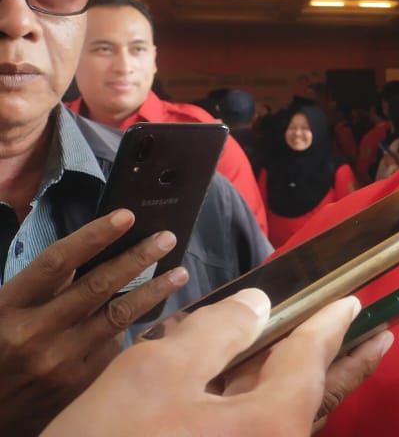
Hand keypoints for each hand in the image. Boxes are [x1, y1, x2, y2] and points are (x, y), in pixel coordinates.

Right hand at [0, 209, 187, 436]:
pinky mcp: (77, 384)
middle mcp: (35, 333)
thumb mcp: (3, 310)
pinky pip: (113, 346)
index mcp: (10, 307)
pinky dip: (129, 327)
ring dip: (153, 291)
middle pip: (97, 286)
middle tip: (167, 238)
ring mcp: (59, 361)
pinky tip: (147, 313)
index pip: (57, 262)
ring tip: (179, 273)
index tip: (125, 216)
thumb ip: (41, 285)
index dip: (93, 236)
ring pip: (117, 317)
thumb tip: (91, 251)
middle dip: (137, 258)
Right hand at [41, 288, 393, 436]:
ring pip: (287, 417)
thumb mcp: (156, 373)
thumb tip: (257, 306)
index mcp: (273, 424)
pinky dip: (259, 403)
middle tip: (382, 334)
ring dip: (303, 380)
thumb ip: (217, 331)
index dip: (329, 321)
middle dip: (346, 361)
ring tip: (329, 351)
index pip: (312, 358)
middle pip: (317, 395)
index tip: (352, 298)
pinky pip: (255, 433)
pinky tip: (247, 381)